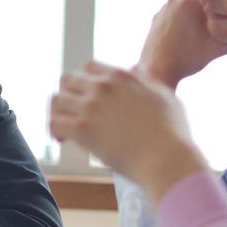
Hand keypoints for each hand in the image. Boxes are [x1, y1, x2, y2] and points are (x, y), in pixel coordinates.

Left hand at [49, 61, 206, 200]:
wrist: (167, 159)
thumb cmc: (173, 132)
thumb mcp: (164, 95)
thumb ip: (146, 80)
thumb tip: (133, 68)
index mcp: (120, 76)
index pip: (89, 67)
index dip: (85, 81)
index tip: (86, 95)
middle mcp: (101, 86)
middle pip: (68, 80)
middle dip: (68, 94)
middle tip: (71, 111)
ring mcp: (89, 106)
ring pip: (56, 100)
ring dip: (58, 112)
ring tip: (64, 127)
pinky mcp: (81, 129)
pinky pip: (54, 123)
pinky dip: (54, 131)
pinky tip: (62, 140)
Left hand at [137, 0, 226, 87]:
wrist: (157, 71)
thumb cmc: (187, 58)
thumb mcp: (218, 47)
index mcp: (189, 0)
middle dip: (214, 7)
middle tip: (225, 20)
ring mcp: (163, 8)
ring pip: (188, 5)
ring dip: (199, 14)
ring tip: (208, 29)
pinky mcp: (157, 18)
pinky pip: (176, 14)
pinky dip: (185, 21)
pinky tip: (191, 34)